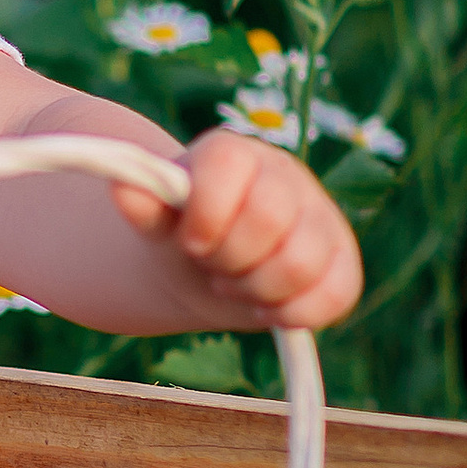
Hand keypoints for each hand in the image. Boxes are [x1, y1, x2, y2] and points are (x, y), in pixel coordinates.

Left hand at [111, 129, 362, 330]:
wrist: (206, 267)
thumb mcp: (155, 221)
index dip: (207, 214)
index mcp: (235, 155)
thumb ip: (142, 206)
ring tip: (234, 283)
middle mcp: (285, 177)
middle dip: (227, 257)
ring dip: (254, 288)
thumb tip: (124, 188)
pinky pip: (335, 296)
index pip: (228, 167)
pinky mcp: (342, 263)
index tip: (189, 242)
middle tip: (211, 266)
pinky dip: (292, 312)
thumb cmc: (178, 234)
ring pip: (300, 262)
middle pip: (267, 219)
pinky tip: (265, 306)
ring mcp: (320, 218)